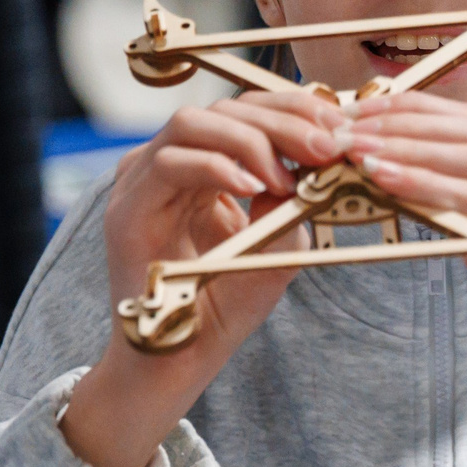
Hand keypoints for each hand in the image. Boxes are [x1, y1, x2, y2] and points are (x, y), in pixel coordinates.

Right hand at [62, 89, 347, 466]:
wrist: (182, 358)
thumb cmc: (226, 303)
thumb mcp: (278, 240)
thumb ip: (292, 194)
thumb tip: (319, 148)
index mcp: (205, 163)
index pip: (249, 112)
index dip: (295, 110)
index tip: (339, 129)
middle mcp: (171, 163)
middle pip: (224, 107)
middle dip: (283, 121)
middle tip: (326, 146)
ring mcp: (144, 181)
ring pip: (192, 122)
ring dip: (250, 141)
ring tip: (285, 176)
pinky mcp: (127, 207)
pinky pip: (169, 163)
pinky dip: (216, 167)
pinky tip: (254, 188)